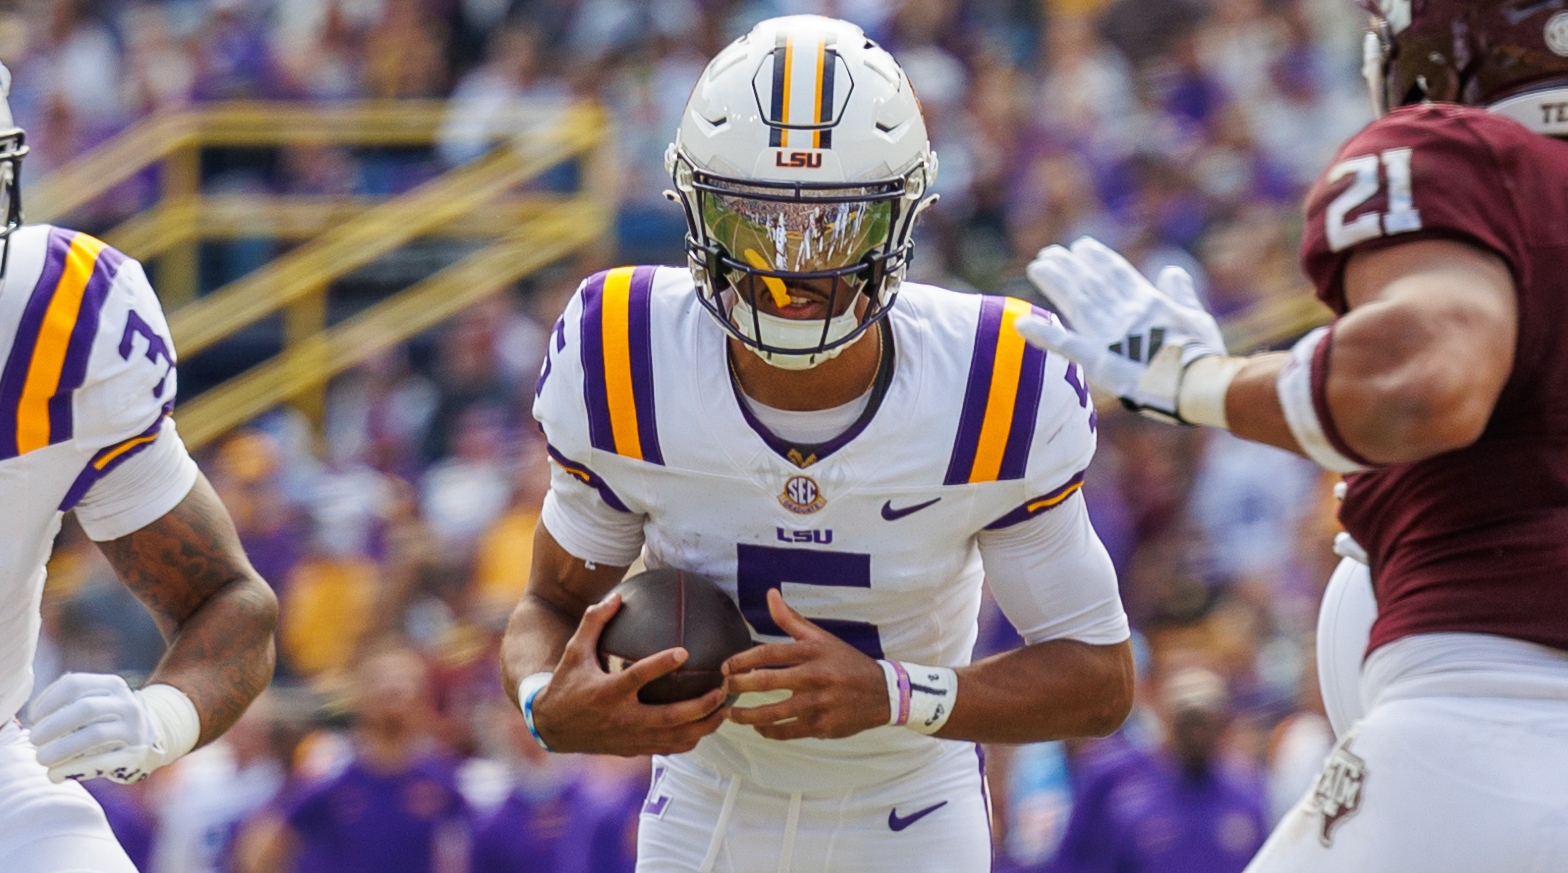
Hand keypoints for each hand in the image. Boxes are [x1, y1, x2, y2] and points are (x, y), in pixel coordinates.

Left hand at [29, 673, 184, 783]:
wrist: (149, 741)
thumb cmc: (107, 723)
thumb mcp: (97, 704)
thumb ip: (69, 705)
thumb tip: (34, 721)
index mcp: (113, 685)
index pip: (75, 684)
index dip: (48, 701)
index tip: (34, 718)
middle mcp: (127, 704)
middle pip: (85, 708)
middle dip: (53, 725)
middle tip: (33, 740)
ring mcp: (134, 730)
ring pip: (94, 735)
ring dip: (61, 749)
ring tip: (40, 759)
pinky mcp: (135, 756)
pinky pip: (101, 762)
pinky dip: (72, 769)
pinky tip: (54, 775)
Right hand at [532, 593, 726, 755]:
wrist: (552, 727)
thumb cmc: (566, 684)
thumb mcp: (574, 652)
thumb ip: (594, 622)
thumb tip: (617, 597)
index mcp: (607, 691)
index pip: (638, 677)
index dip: (661, 664)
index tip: (684, 652)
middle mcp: (621, 718)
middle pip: (668, 717)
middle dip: (699, 707)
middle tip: (721, 690)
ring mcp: (629, 738)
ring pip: (673, 738)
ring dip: (702, 726)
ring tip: (725, 711)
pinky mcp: (633, 750)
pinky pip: (667, 749)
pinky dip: (689, 740)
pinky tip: (706, 728)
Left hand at [722, 589, 889, 740]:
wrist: (882, 693)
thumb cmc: (846, 662)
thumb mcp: (821, 637)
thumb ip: (791, 620)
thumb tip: (770, 594)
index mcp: (811, 652)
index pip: (768, 654)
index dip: (742, 660)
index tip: (725, 667)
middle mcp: (814, 676)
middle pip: (766, 682)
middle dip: (738, 686)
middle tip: (723, 688)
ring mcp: (818, 704)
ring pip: (773, 712)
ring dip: (746, 715)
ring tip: (730, 714)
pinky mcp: (821, 726)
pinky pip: (787, 731)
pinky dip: (768, 731)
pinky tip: (758, 727)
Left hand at [1017, 237, 1226, 422]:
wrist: (1198, 384)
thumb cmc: (1202, 355)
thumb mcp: (1196, 317)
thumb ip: (1180, 294)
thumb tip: (1172, 271)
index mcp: (1149, 303)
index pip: (1117, 273)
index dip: (1097, 258)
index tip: (1081, 246)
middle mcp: (1124, 312)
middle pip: (1090, 283)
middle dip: (1069, 267)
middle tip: (1049, 253)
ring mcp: (1109, 334)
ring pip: (1076, 301)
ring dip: (1055, 283)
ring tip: (1038, 266)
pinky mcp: (1096, 359)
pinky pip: (1063, 344)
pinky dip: (1042, 333)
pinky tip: (1020, 323)